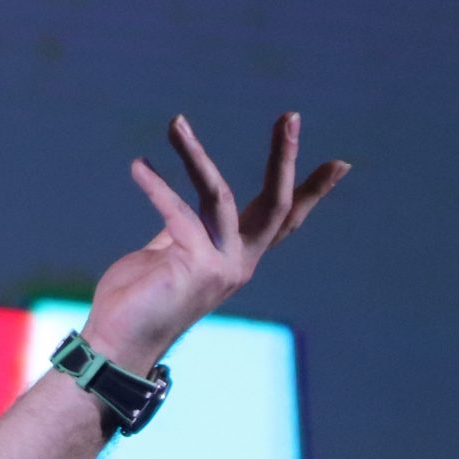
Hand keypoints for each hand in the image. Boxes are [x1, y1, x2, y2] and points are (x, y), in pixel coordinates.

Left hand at [82, 113, 349, 372]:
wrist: (116, 343)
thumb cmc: (135, 299)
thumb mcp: (165, 254)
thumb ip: (181, 229)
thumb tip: (185, 202)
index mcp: (237, 257)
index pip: (283, 220)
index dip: (312, 192)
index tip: (342, 163)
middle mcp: (239, 262)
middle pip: (276, 203)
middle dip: (284, 157)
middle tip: (290, 116)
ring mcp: (222, 266)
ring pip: (218, 195)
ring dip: (194, 155)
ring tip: (176, 122)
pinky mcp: (197, 266)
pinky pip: (177, 212)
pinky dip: (156, 186)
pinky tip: (138, 166)